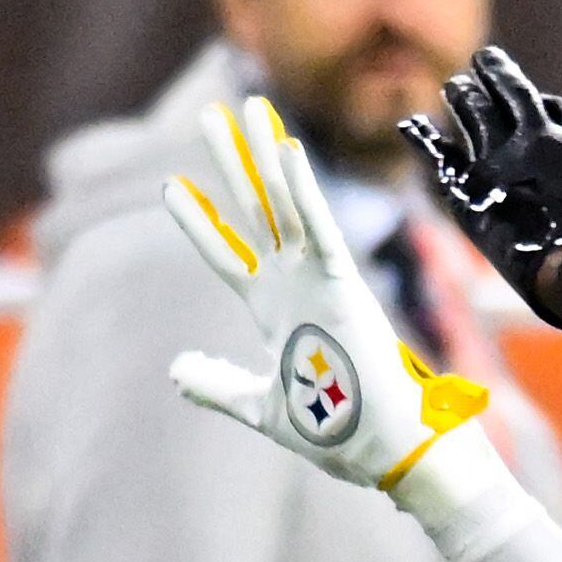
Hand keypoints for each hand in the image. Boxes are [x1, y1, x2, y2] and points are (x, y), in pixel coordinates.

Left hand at [163, 98, 512, 529]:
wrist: (389, 454)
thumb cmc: (340, 434)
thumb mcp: (262, 407)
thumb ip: (219, 384)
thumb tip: (178, 369)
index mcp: (278, 313)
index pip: (228, 256)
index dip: (199, 224)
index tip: (173, 188)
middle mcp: (296, 287)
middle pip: (254, 212)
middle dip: (232, 163)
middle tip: (211, 115)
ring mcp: (319, 282)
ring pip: (284, 205)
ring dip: (263, 155)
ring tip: (246, 107)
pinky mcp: (345, 286)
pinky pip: (320, 229)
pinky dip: (302, 191)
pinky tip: (285, 149)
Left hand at [404, 47, 561, 300]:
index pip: (551, 108)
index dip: (538, 105)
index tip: (531, 105)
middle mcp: (535, 139)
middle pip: (508, 91)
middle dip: (494, 73)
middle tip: (481, 62)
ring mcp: (498, 163)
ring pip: (472, 112)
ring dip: (462, 96)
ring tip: (455, 87)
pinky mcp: (471, 193)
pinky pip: (440, 154)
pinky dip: (425, 138)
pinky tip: (411, 125)